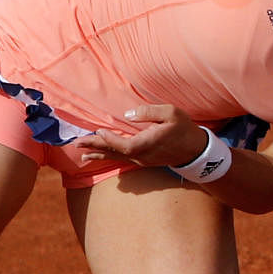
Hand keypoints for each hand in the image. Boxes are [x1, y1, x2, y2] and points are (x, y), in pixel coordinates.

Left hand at [76, 104, 209, 167]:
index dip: (109, 139)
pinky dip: (108, 156)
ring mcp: (141, 160)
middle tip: (77, 143)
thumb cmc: (183, 128)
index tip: (98, 130)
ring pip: (116, 158)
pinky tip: (99, 156)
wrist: (195, 150)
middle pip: (114, 153)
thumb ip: (149, 112)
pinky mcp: (142, 161)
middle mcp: (141, 155)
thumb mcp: (171, 113)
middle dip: (95, 147)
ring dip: (98, 154)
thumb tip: (128, 114)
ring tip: (81, 154)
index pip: (123, 145)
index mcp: (147, 144)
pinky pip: (121, 159)